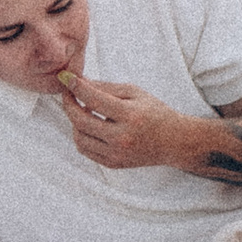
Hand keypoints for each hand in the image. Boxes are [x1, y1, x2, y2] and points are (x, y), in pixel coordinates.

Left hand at [55, 67, 201, 170]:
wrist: (174, 142)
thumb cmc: (156, 113)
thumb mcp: (135, 93)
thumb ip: (106, 87)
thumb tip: (80, 82)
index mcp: (130, 115)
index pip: (93, 99)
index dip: (76, 86)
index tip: (67, 77)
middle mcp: (122, 137)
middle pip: (81, 121)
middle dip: (69, 104)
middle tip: (67, 93)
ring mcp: (117, 154)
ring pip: (79, 138)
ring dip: (75, 122)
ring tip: (82, 110)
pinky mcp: (113, 164)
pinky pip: (86, 150)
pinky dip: (82, 136)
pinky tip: (88, 125)